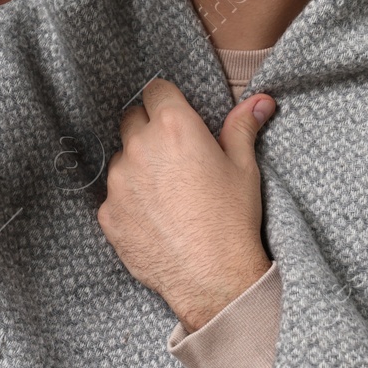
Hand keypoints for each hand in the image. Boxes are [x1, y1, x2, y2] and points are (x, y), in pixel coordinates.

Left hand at [96, 79, 275, 332]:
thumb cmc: (232, 219)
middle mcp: (139, 146)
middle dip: (149, 129)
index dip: (166, 101)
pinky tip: (154, 218)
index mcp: (174, 127)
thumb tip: (260, 100)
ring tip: (167, 193)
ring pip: (121, 158)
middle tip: (173, 155)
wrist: (212, 277)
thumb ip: (242, 127)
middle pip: (132, 119)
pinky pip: (114, 195)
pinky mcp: (107, 211)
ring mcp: (118, 180)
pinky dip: (129, 201)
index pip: (155, 90)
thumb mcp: (244, 168)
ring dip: (137, 166)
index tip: (175, 115)